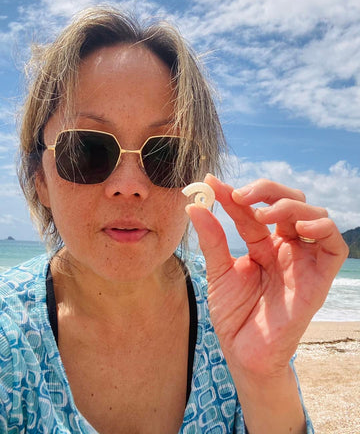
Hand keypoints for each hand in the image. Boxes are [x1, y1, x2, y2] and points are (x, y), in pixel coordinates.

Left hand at [186, 174, 347, 378]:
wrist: (244, 353)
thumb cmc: (234, 315)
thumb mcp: (219, 272)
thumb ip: (212, 239)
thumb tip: (194, 206)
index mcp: (263, 245)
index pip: (253, 209)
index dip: (234, 195)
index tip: (212, 185)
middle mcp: (286, 247)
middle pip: (288, 201)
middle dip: (266, 190)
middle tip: (239, 195)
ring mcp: (303, 260)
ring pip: (313, 215)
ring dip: (290, 205)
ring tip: (263, 214)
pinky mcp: (319, 277)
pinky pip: (334, 245)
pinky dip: (323, 228)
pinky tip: (299, 227)